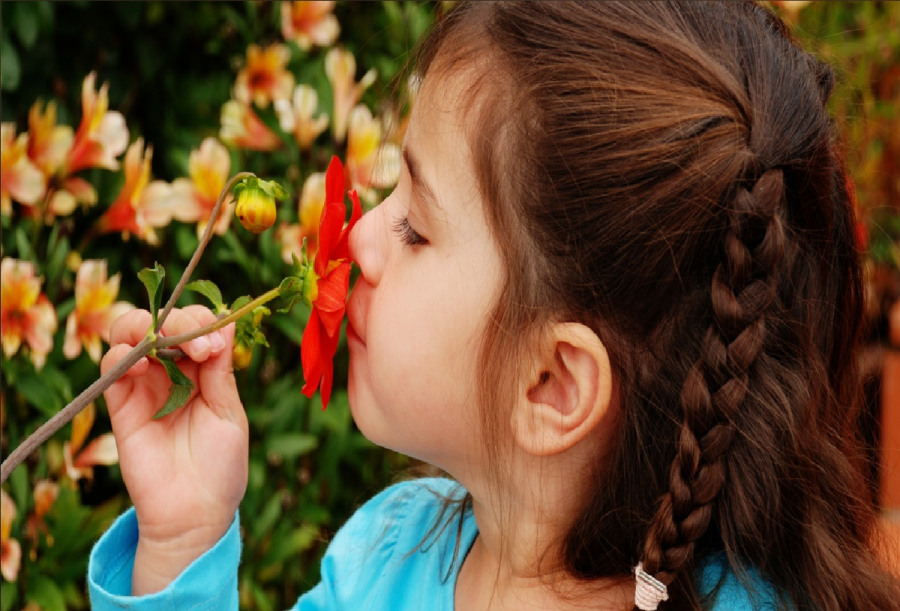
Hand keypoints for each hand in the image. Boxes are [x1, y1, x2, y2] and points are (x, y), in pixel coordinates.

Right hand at [101, 306, 247, 593]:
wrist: (195, 513)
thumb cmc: (221, 466)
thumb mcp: (229, 413)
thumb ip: (221, 371)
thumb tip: (227, 323)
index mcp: (205, 371)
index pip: (198, 327)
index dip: (205, 324)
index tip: (218, 344)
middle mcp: (173, 372)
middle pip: (162, 322)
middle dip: (179, 320)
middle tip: (198, 344)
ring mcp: (145, 386)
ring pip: (129, 334)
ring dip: (145, 326)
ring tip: (167, 344)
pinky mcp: (120, 405)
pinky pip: (111, 367)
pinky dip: (122, 354)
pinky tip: (144, 364)